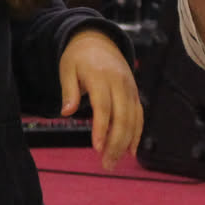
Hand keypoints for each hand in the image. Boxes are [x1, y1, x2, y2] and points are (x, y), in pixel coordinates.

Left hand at [59, 28, 142, 169]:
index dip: (101, 128)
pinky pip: (139, 115)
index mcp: (100, 76)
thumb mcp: (67, 69)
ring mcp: (129, 88)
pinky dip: (136, 133)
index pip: (103, 106)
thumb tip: (66, 112)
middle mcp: (119, 82)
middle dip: (115, 142)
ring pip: (132, 119)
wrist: (98, 40)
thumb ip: (68, 91)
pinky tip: (130, 150)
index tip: (97, 147)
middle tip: (106, 163)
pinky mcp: (134, 93)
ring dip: (125, 143)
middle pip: (121, 117)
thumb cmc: (78, 57)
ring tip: (113, 161)